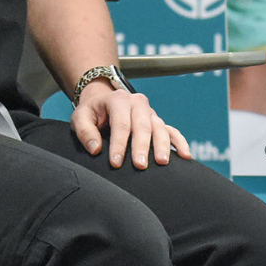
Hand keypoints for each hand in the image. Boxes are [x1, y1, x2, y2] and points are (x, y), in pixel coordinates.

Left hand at [73, 74, 189, 168]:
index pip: (121, 124)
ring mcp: (150, 112)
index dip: (119, 144)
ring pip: (159, 128)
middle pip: (142, 126)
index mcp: (119, 100)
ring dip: (162, 146)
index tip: (116, 163)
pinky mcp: (157, 121)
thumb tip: (96, 149)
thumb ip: (85, 132)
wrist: (103, 99)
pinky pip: (171, 131)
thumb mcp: (80, 117)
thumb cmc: (91, 111)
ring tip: (162, 162)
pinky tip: (185, 156)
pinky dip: (180, 142)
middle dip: (142, 147)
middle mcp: (138, 103)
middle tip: (140, 166)